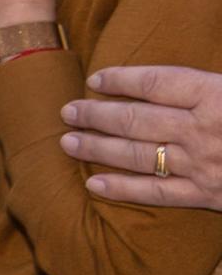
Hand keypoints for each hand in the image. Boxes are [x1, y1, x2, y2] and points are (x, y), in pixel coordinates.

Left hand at [62, 65, 221, 206]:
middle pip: (136, 120)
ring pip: (138, 155)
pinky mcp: (207, 195)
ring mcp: (202, 165)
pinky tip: (93, 185)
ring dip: (97, 149)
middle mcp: (202, 130)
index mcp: (215, 96)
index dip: (120, 80)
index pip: (155, 83)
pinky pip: (157, 193)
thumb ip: (205, 84)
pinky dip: (123, 189)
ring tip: (68, 142)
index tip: (94, 81)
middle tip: (67, 112)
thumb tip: (165, 79)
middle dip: (96, 115)